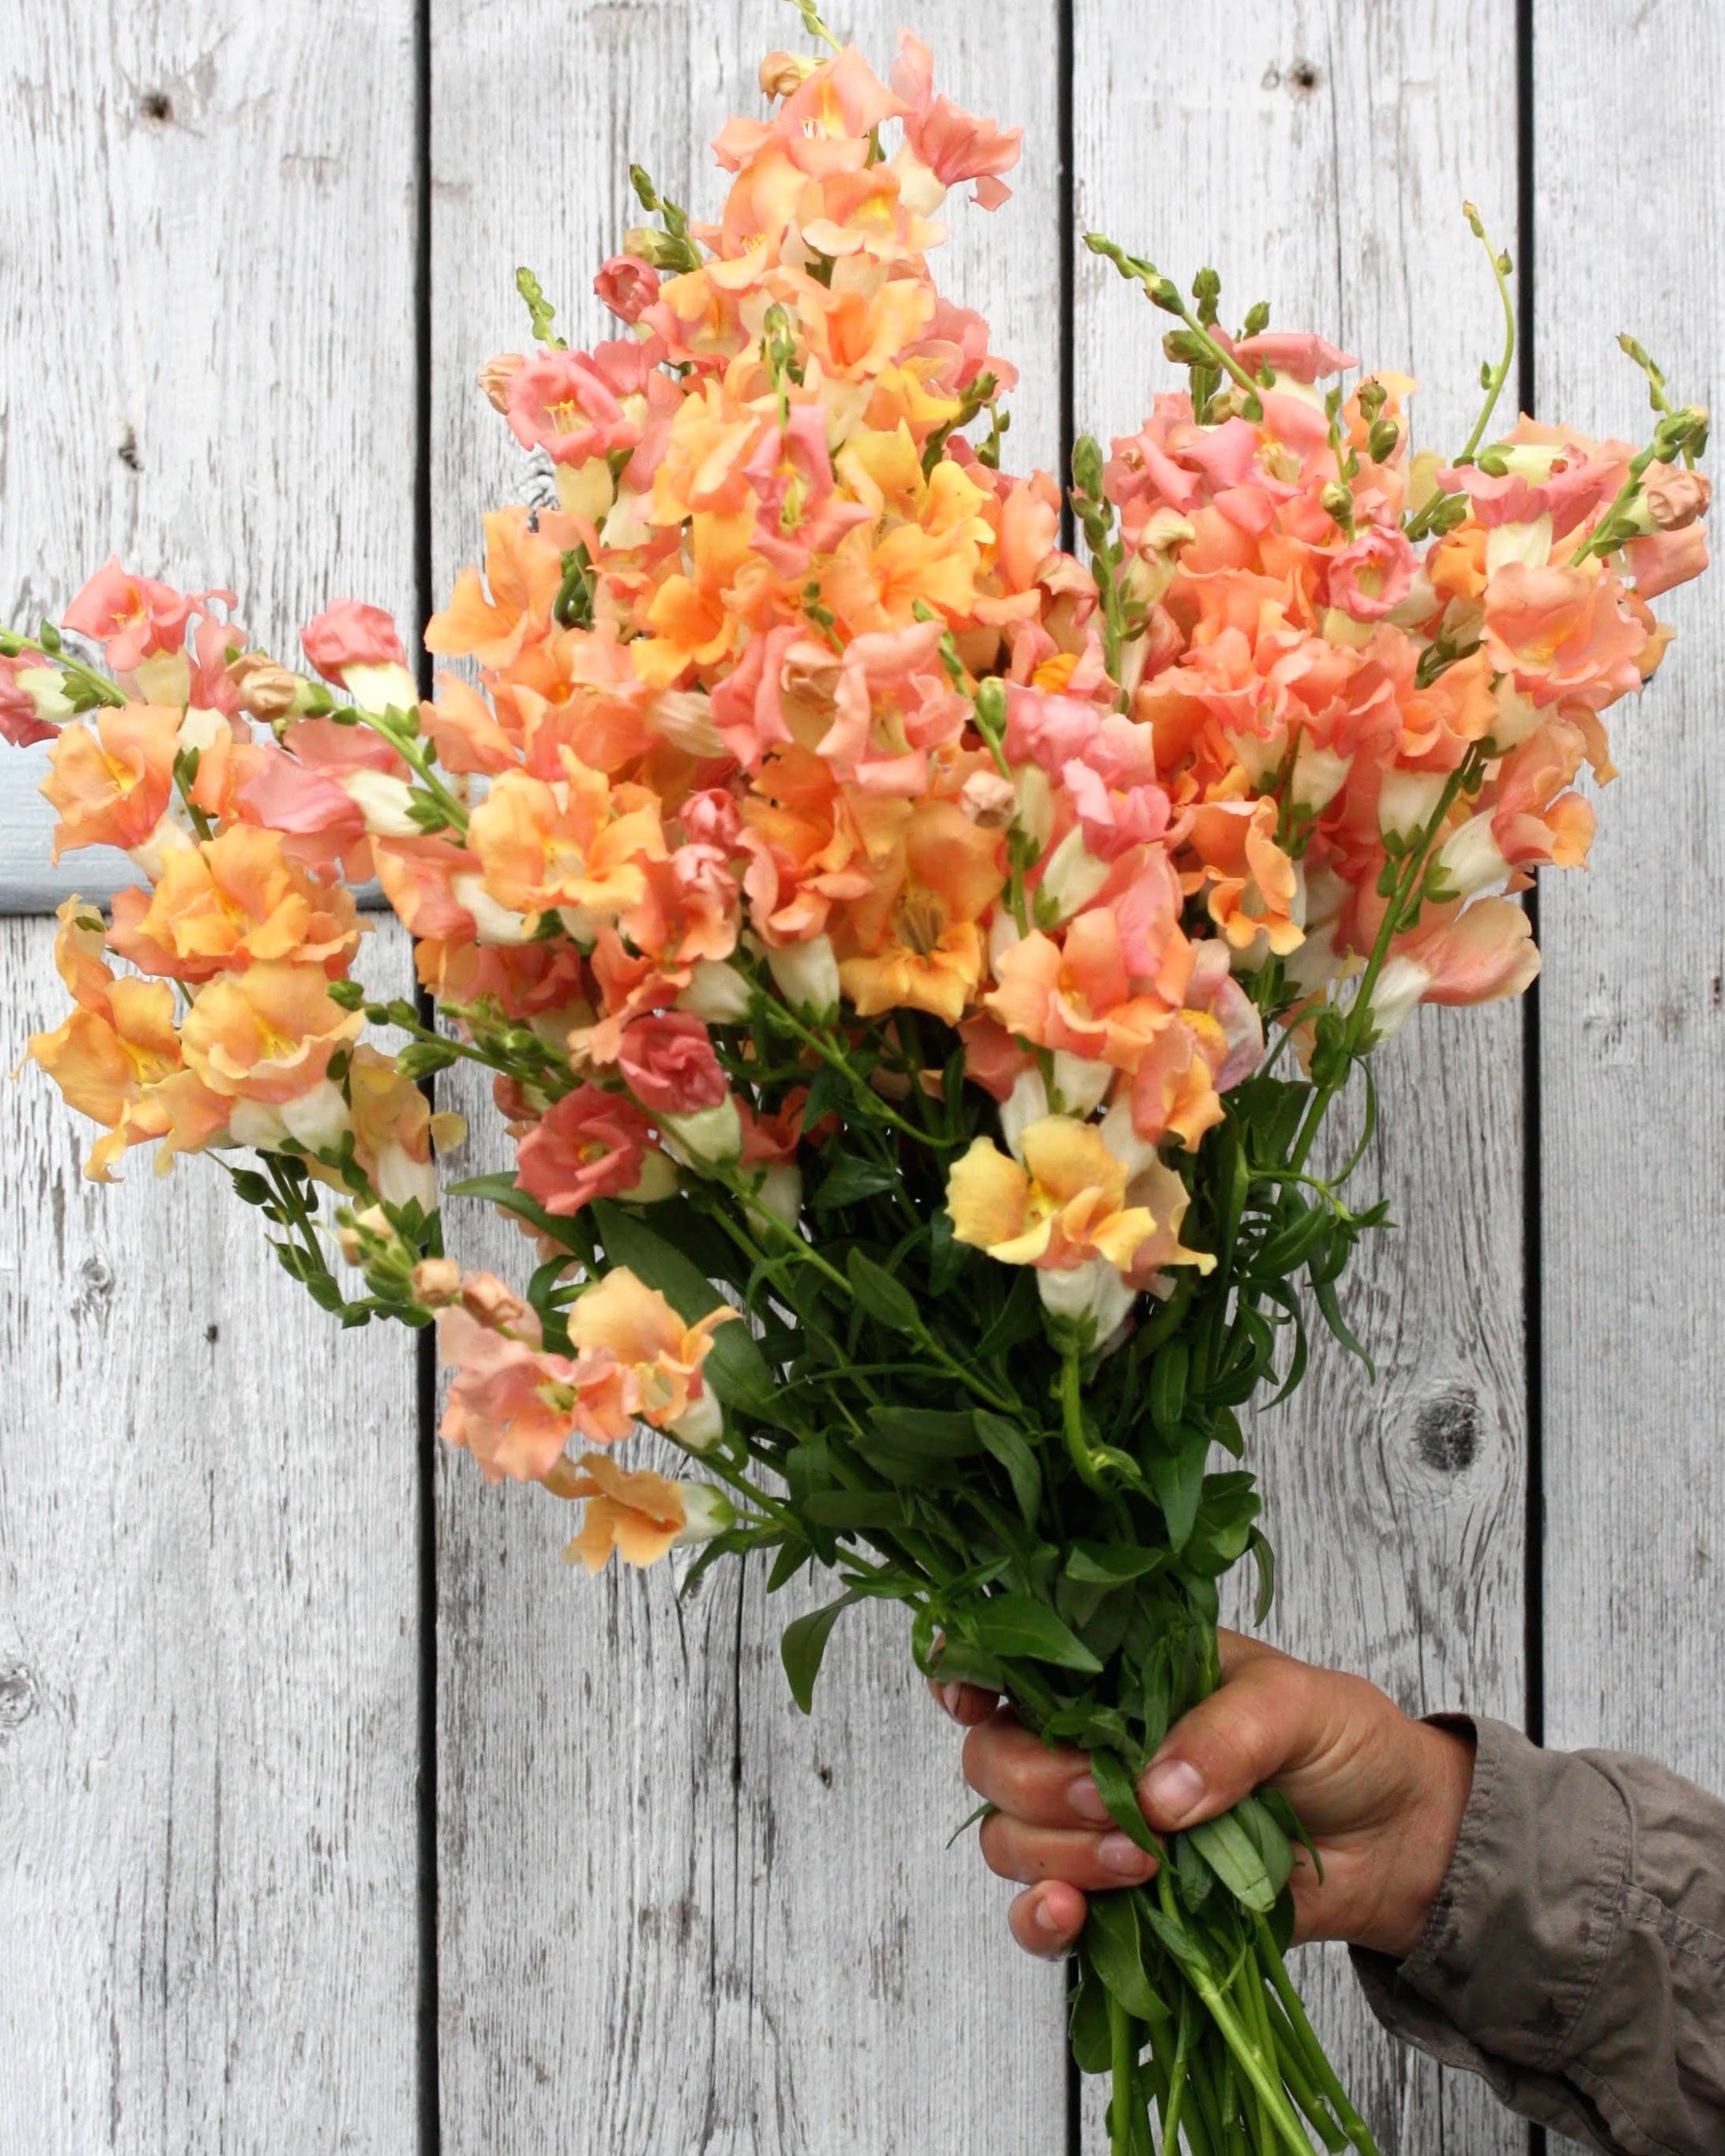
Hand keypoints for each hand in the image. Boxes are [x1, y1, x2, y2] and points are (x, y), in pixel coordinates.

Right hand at [933, 1630, 1474, 1962]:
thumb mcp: (1298, 1706)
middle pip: (995, 1758)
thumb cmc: (1345, 1745)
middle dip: (1036, 1784)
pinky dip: (1041, 1920)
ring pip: (1009, 1838)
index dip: (971, 1673)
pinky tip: (1069, 1917)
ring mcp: (1096, 1825)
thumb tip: (1154, 1792)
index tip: (973, 1698)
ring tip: (1141, 1865)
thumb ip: (1226, 1734)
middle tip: (1109, 1805)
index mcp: (1119, 1671)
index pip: (1016, 1660)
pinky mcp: (1118, 1899)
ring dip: (1054, 1855)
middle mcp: (1090, 1743)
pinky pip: (1042, 1916)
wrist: (1398, 1844)